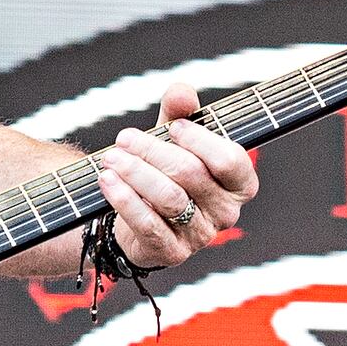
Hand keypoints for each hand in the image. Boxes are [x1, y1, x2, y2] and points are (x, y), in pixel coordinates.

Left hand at [97, 87, 255, 271]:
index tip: (173, 126)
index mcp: (239, 183)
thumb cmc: (165, 171)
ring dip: (135, 172)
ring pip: (168, 198)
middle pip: (191, 174)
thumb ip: (180, 111)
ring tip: (111, 157)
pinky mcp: (172, 252)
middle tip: (124, 138)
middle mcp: (226, 212)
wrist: (139, 216)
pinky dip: (125, 199)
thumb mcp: (173, 137)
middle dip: (153, 151)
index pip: (229, 159)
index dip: (200, 140)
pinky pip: (148, 224)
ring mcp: (201, 236)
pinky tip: (107, 181)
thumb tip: (181, 93)